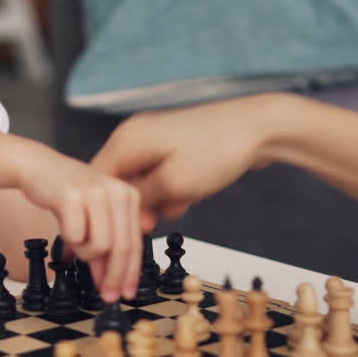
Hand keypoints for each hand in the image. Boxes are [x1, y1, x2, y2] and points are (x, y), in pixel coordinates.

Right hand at [16, 148, 147, 302]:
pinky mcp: (72, 195)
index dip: (131, 274)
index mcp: (128, 196)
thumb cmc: (67, 195)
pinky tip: (64, 228)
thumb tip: (112, 283)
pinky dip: (70, 240)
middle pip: (123, 248)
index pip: (136, 244)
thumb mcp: (94, 220)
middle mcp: (117, 191)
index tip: (127, 294)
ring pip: (102, 246)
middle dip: (114, 277)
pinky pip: (76, 236)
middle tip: (106, 295)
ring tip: (74, 241)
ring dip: (85, 253)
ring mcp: (96, 192)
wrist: (38, 167)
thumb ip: (106, 248)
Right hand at [90, 96, 276, 220]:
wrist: (261, 127)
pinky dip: (175, 190)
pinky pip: (162, 178)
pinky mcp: (174, 147)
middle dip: (142, 205)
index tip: (121, 230)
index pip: (96, 181)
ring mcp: (155, 140)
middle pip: (120, 184)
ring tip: (185, 197)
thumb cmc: (218, 149)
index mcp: (127, 140)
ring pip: (144, 184)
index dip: (106, 210)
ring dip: (162, 199)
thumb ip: (142, 202)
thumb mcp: (173, 184)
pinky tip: (194, 191)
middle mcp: (135, 136)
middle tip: (164, 212)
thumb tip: (126, 217)